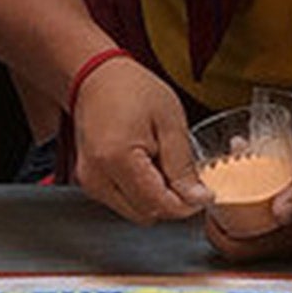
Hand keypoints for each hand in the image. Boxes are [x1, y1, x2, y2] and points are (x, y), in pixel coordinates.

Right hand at [70, 57, 209, 223]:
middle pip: (146, 214)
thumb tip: (197, 198)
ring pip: (135, 212)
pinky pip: (123, 202)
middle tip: (182, 172)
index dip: (186, 205)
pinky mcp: (89, 183)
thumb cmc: (131, 90)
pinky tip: (144, 166)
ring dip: (155, 198)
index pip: (159, 205)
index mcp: (117, 159)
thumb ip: (183, 166)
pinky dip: (140, 192)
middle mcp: (97, 176)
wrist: (96, 78)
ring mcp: (90, 182)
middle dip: (170, 201)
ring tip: (159, 163)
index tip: (202, 193)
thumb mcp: (169, 122)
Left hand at [206, 154, 291, 261]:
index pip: (235, 247)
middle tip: (216, 186)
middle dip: (219, 216)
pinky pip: (269, 219)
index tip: (210, 199)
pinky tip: (261, 174)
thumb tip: (279, 210)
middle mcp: (286, 240)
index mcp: (288, 234)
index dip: (213, 228)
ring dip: (237, 208)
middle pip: (237, 240)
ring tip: (232, 177)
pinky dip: (257, 201)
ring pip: (251, 230)